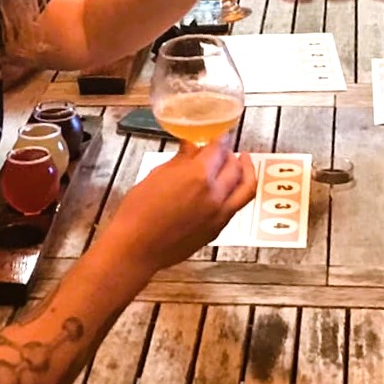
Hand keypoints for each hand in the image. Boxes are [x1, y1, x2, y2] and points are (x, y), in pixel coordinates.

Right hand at [103, 143, 257, 272]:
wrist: (136, 246)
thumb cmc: (138, 211)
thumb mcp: (157, 176)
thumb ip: (181, 160)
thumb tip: (191, 147)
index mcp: (198, 176)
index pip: (218, 149)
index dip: (220, 139)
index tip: (219, 136)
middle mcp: (214, 194)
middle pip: (235, 167)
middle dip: (231, 155)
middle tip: (226, 150)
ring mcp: (219, 214)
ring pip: (246, 188)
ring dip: (246, 172)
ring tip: (245, 163)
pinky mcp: (217, 229)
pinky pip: (236, 206)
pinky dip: (237, 192)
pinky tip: (230, 188)